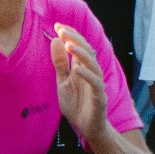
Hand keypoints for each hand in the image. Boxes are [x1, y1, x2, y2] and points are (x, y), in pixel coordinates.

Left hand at [52, 24, 107, 141]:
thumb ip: (60, 63)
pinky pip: (95, 84)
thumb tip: (55, 40)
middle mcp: (91, 72)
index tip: (57, 25)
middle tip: (62, 30)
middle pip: (87, 51)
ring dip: (81, 53)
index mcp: (82, 67)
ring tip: (69, 44)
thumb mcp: (62, 82)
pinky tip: (77, 70)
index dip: (70, 35)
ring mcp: (96, 84)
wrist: (87, 128)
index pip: (79, 46)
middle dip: (75, 39)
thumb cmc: (77, 104)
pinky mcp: (99, 97)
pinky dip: (87, 76)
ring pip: (93, 65)